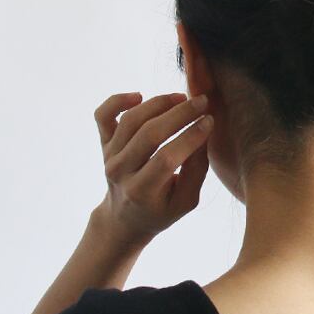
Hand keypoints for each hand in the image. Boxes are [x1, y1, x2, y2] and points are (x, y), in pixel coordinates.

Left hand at [92, 91, 213, 247]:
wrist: (124, 217)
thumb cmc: (160, 209)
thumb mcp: (186, 201)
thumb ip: (196, 170)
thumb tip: (204, 132)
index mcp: (141, 191)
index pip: (167, 158)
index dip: (190, 137)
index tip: (210, 121)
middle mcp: (120, 172)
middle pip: (148, 134)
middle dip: (179, 114)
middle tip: (202, 102)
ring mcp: (109, 155)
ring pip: (131, 120)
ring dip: (158, 103)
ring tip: (181, 98)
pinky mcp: (103, 142)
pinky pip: (103, 114)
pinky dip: (117, 100)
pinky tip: (139, 96)